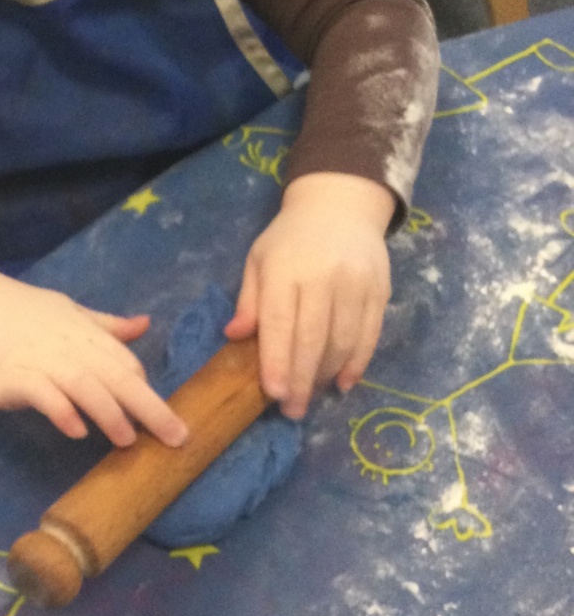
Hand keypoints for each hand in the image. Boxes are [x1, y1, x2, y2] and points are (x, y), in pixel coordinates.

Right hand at [0, 249, 186, 447]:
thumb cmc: (15, 310)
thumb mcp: (65, 311)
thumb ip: (104, 326)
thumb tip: (144, 325)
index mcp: (83, 331)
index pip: (125, 362)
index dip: (146, 389)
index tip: (164, 419)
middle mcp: (67, 345)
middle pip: (116, 376)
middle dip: (149, 407)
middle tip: (177, 438)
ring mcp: (38, 360)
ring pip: (84, 386)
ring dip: (109, 413)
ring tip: (128, 440)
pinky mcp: (10, 377)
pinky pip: (42, 394)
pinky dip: (61, 411)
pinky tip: (75, 430)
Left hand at [224, 172, 394, 418]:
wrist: (341, 204)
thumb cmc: (289, 239)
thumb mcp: (258, 259)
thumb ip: (249, 300)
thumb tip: (234, 336)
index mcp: (285, 269)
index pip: (280, 323)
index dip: (276, 361)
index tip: (272, 394)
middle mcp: (323, 277)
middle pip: (313, 339)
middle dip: (301, 380)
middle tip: (292, 411)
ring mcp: (356, 283)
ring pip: (344, 341)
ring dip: (327, 375)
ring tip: (312, 395)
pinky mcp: (380, 289)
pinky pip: (370, 334)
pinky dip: (358, 363)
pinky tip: (344, 382)